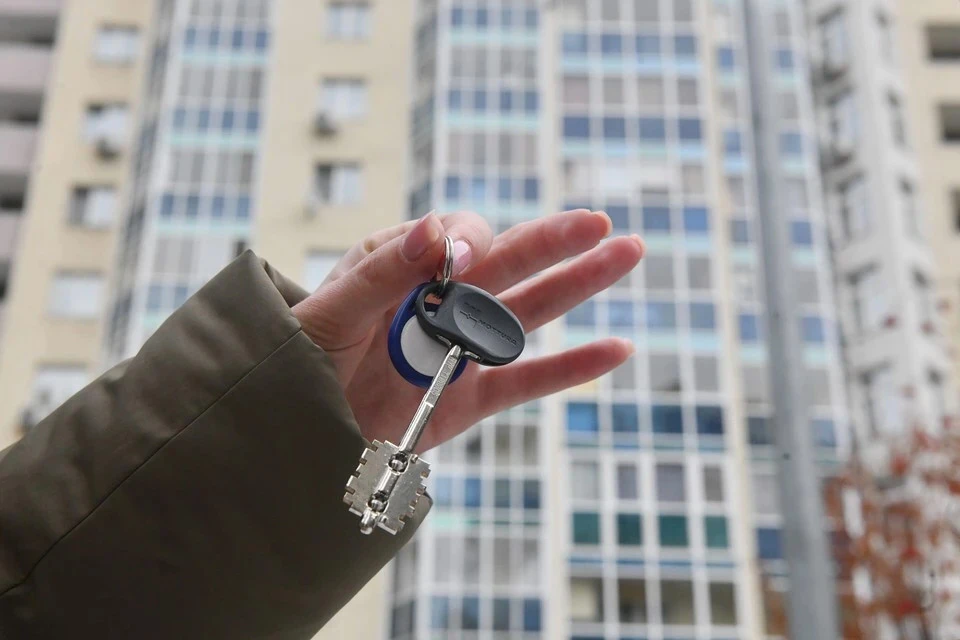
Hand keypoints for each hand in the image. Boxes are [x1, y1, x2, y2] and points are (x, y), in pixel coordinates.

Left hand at [292, 210, 643, 451]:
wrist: (290, 433)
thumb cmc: (295, 361)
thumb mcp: (330, 311)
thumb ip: (383, 272)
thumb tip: (434, 231)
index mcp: (401, 263)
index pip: (454, 238)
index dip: (471, 242)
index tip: (466, 258)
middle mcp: (438, 300)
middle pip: (509, 264)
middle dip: (555, 242)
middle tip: (601, 223)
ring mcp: (459, 348)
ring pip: (529, 312)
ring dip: (579, 284)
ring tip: (627, 252)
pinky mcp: (470, 398)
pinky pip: (527, 381)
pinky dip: (572, 368)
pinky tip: (617, 349)